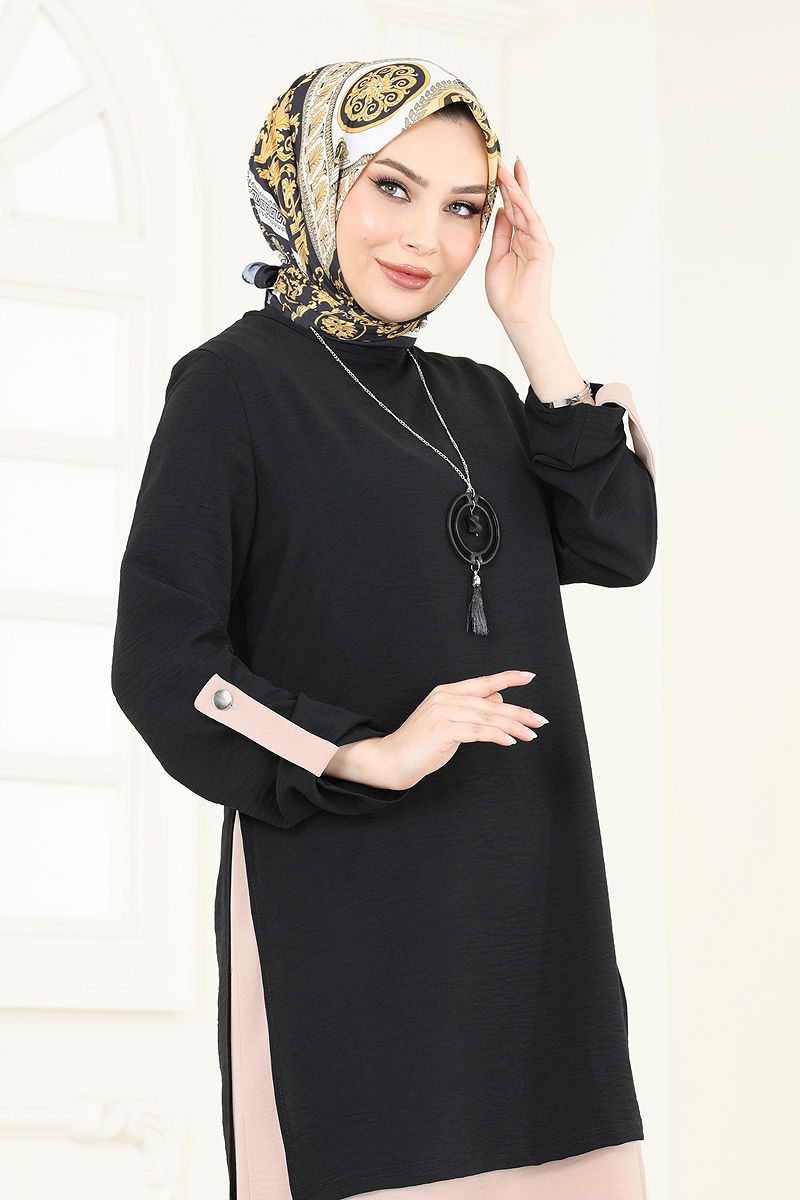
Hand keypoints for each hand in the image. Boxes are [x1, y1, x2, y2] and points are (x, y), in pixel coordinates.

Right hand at [330, 670, 548, 791]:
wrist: (391, 760)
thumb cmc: (422, 744)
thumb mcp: (450, 723)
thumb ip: (471, 711)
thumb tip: (498, 700)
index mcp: (447, 692)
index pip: (483, 682)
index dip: (507, 678)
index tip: (529, 676)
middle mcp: (445, 697)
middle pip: (491, 702)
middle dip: (519, 712)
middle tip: (540, 720)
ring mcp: (442, 712)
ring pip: (487, 716)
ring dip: (513, 726)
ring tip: (531, 734)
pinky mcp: (442, 729)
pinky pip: (476, 731)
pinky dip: (496, 735)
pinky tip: (510, 741)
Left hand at [485, 156, 553, 327]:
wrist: (518, 316)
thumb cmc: (506, 294)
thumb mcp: (495, 259)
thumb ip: (500, 236)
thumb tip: (501, 212)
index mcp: (517, 240)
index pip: (511, 210)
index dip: (506, 192)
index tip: (499, 172)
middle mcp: (529, 238)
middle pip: (521, 204)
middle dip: (514, 182)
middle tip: (507, 159)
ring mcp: (537, 241)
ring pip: (526, 209)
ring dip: (517, 188)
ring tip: (508, 167)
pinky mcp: (543, 247)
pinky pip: (531, 221)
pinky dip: (523, 205)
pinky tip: (515, 190)